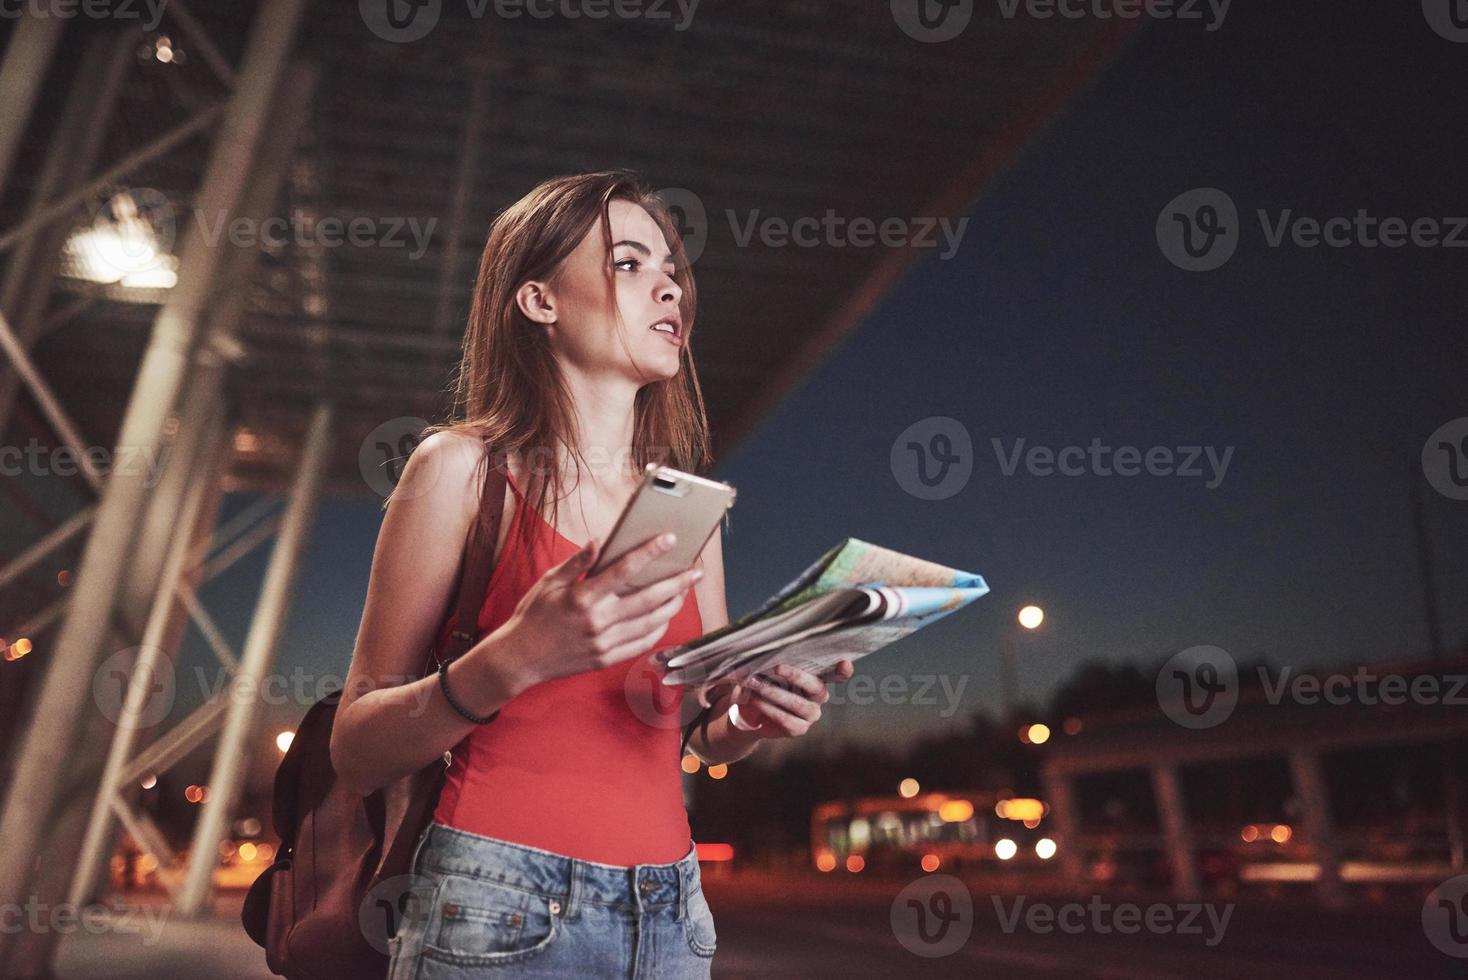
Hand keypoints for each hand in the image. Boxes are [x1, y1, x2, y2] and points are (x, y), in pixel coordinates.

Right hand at [480, 532, 702, 693]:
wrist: (519, 658)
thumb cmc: (533, 615)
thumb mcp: (549, 582)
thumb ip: (577, 562)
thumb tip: (599, 541)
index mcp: (582, 598)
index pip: (624, 570)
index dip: (649, 552)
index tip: (669, 539)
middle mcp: (597, 621)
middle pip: (647, 599)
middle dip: (676, 583)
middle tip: (696, 572)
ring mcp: (603, 643)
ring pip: (650, 623)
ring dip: (672, 606)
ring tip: (685, 592)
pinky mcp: (605, 659)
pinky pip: (640, 644)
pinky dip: (658, 630)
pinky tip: (666, 618)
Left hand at [733, 660, 855, 738]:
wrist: (747, 709)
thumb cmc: (760, 679)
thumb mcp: (764, 667)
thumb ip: (770, 661)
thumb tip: (762, 654)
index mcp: (818, 675)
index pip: (837, 673)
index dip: (843, 670)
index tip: (844, 663)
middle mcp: (819, 695)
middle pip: (816, 686)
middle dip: (796, 676)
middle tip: (777, 667)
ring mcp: (811, 713)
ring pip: (799, 704)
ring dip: (775, 693)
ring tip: (755, 684)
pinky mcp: (799, 728)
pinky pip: (786, 720)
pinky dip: (768, 709)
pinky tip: (754, 700)